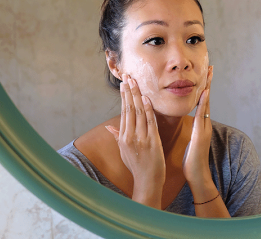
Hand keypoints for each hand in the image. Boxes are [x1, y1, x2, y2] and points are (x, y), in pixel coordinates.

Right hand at [106, 74, 165, 208]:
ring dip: (137, 96)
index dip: (124, 98)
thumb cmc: (136, 166)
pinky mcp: (152, 142)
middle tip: (128, 77)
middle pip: (129, 110)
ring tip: (135, 83)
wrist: (147, 181)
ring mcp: (141, 139)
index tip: (124, 85)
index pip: (124, 113)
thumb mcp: (123, 152)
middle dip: (129, 92)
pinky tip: (146, 99)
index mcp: (123, 138)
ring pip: (138, 113)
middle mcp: (130, 137)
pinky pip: (150, 123)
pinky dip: (148, 110)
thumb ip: (117, 137)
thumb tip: (108, 126)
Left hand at [182, 66, 212, 186]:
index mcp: (200, 124)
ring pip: (206, 104)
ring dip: (208, 88)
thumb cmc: (191, 160)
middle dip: (208, 83)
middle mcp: (205, 123)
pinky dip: (204, 104)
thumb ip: (192, 129)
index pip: (202, 102)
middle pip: (207, 99)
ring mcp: (205, 128)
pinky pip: (202, 116)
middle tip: (210, 67)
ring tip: (209, 74)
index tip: (204, 74)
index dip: (203, 87)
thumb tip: (192, 121)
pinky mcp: (201, 134)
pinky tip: (204, 93)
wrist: (197, 175)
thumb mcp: (190, 140)